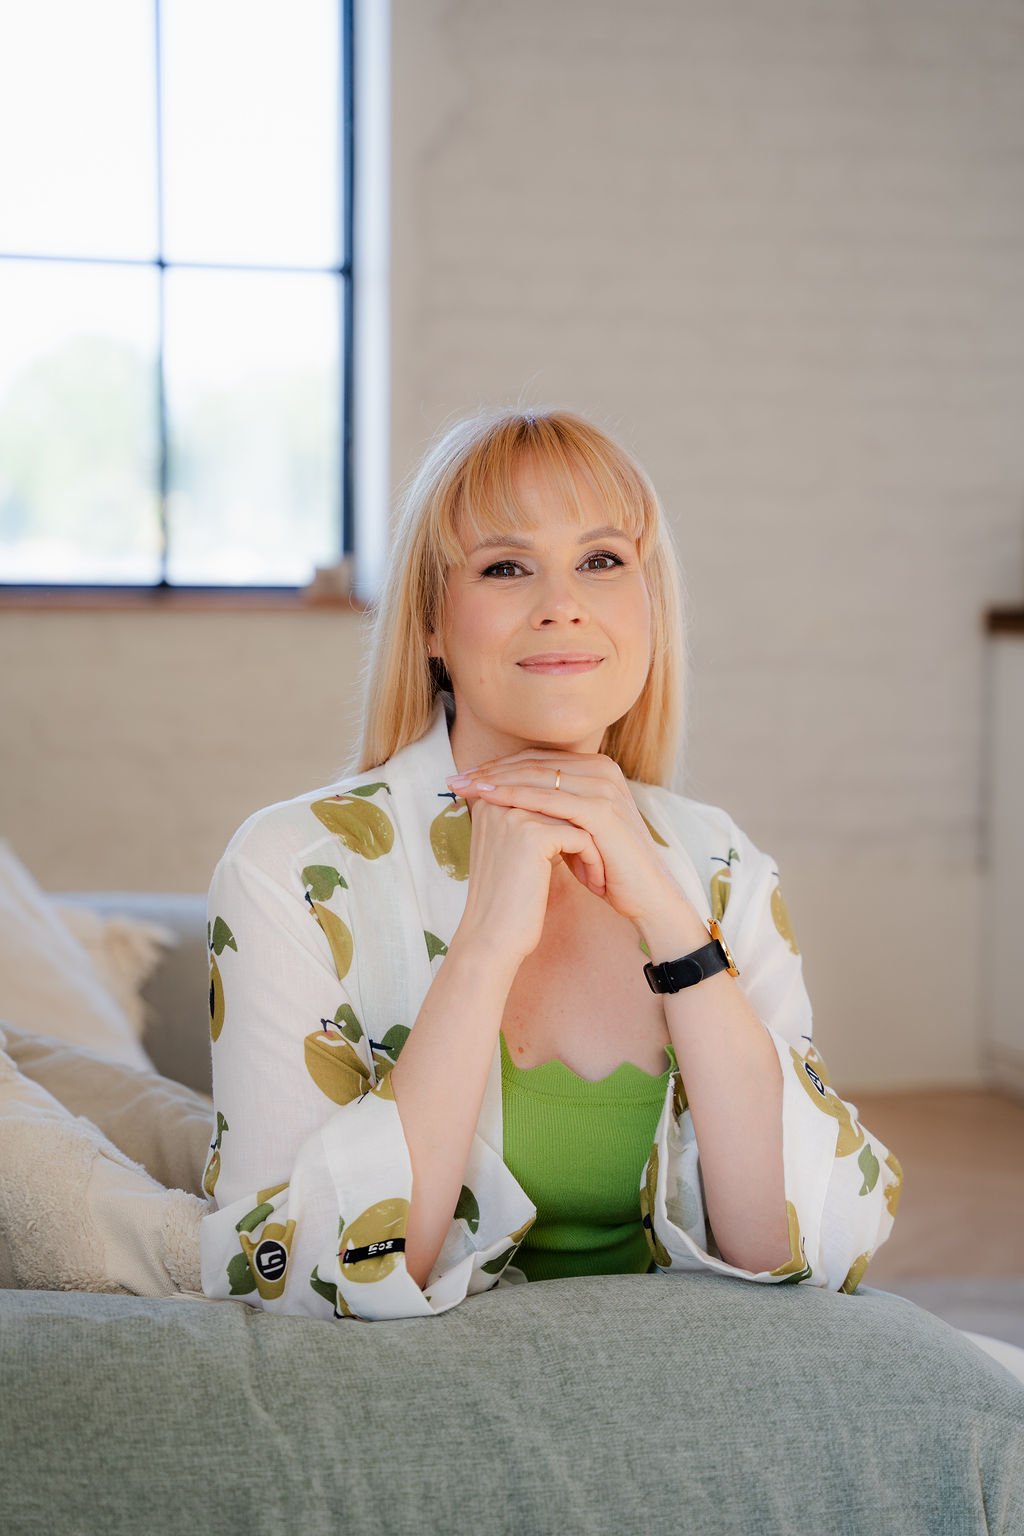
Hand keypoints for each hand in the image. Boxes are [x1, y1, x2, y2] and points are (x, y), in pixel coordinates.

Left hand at [446, 749, 683, 928]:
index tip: (465, 777)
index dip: (498, 767)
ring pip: (538, 777)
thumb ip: (548, 809)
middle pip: (534, 764)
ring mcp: (604, 787)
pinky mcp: (602, 811)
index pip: (537, 760)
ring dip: (495, 780)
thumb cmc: (606, 867)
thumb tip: (504, 800)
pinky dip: (515, 796)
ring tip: (463, 787)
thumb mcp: (573, 830)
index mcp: (596, 768)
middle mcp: (602, 769)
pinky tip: (488, 799)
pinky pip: (549, 799)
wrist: (644, 896)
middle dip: (490, 770)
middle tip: (455, 778)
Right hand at [451, 786, 607, 968]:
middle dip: (582, 834)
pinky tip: (594, 885)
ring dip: (592, 849)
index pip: (546, 795)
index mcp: (489, 800)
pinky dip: (593, 861)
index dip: (568, 824)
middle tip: (593, 864)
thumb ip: (528, 821)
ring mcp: (514, 815)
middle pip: (561, 803)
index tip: (578, 854)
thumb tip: (563, 803)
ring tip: (595, 876)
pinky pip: (582, 837)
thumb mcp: (511, 849)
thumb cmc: (506, 900)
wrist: (491, 938)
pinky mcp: (533, 835)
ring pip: (575, 818)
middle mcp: (497, 800)